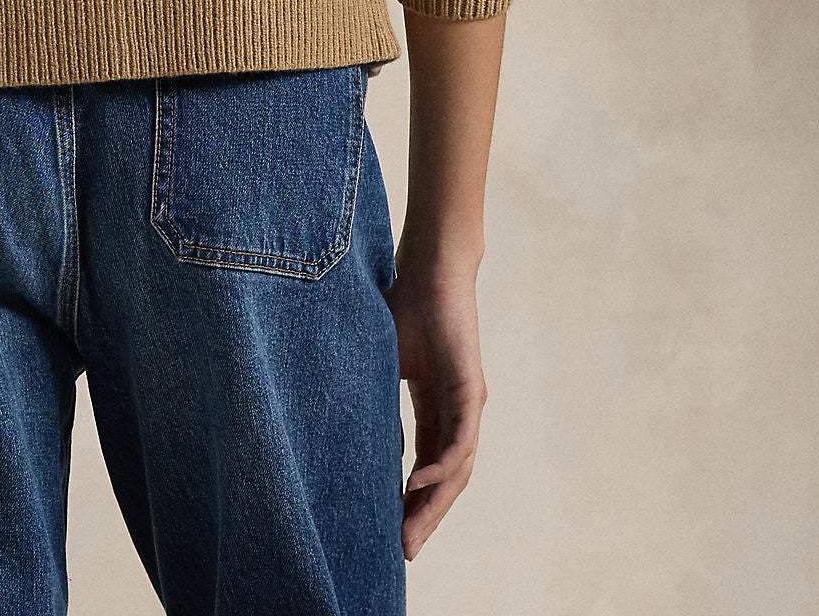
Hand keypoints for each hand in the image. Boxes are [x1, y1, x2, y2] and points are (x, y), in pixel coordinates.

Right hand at [383, 255, 486, 557]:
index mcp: (435, 407)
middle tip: (401, 552)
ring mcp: (467, 404)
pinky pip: (459, 441)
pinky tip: (416, 485)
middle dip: (422, 517)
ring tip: (408, 533)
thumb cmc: (403, 304)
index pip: (426, 467)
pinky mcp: (471, 390)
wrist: (430, 266)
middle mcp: (456, 413)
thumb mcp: (382, 363)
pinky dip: (440, 468)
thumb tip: (346, 430)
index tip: (388, 531)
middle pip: (443, 480)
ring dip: (432, 505)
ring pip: (455, 470)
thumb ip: (374, 397)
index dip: (409, 500)